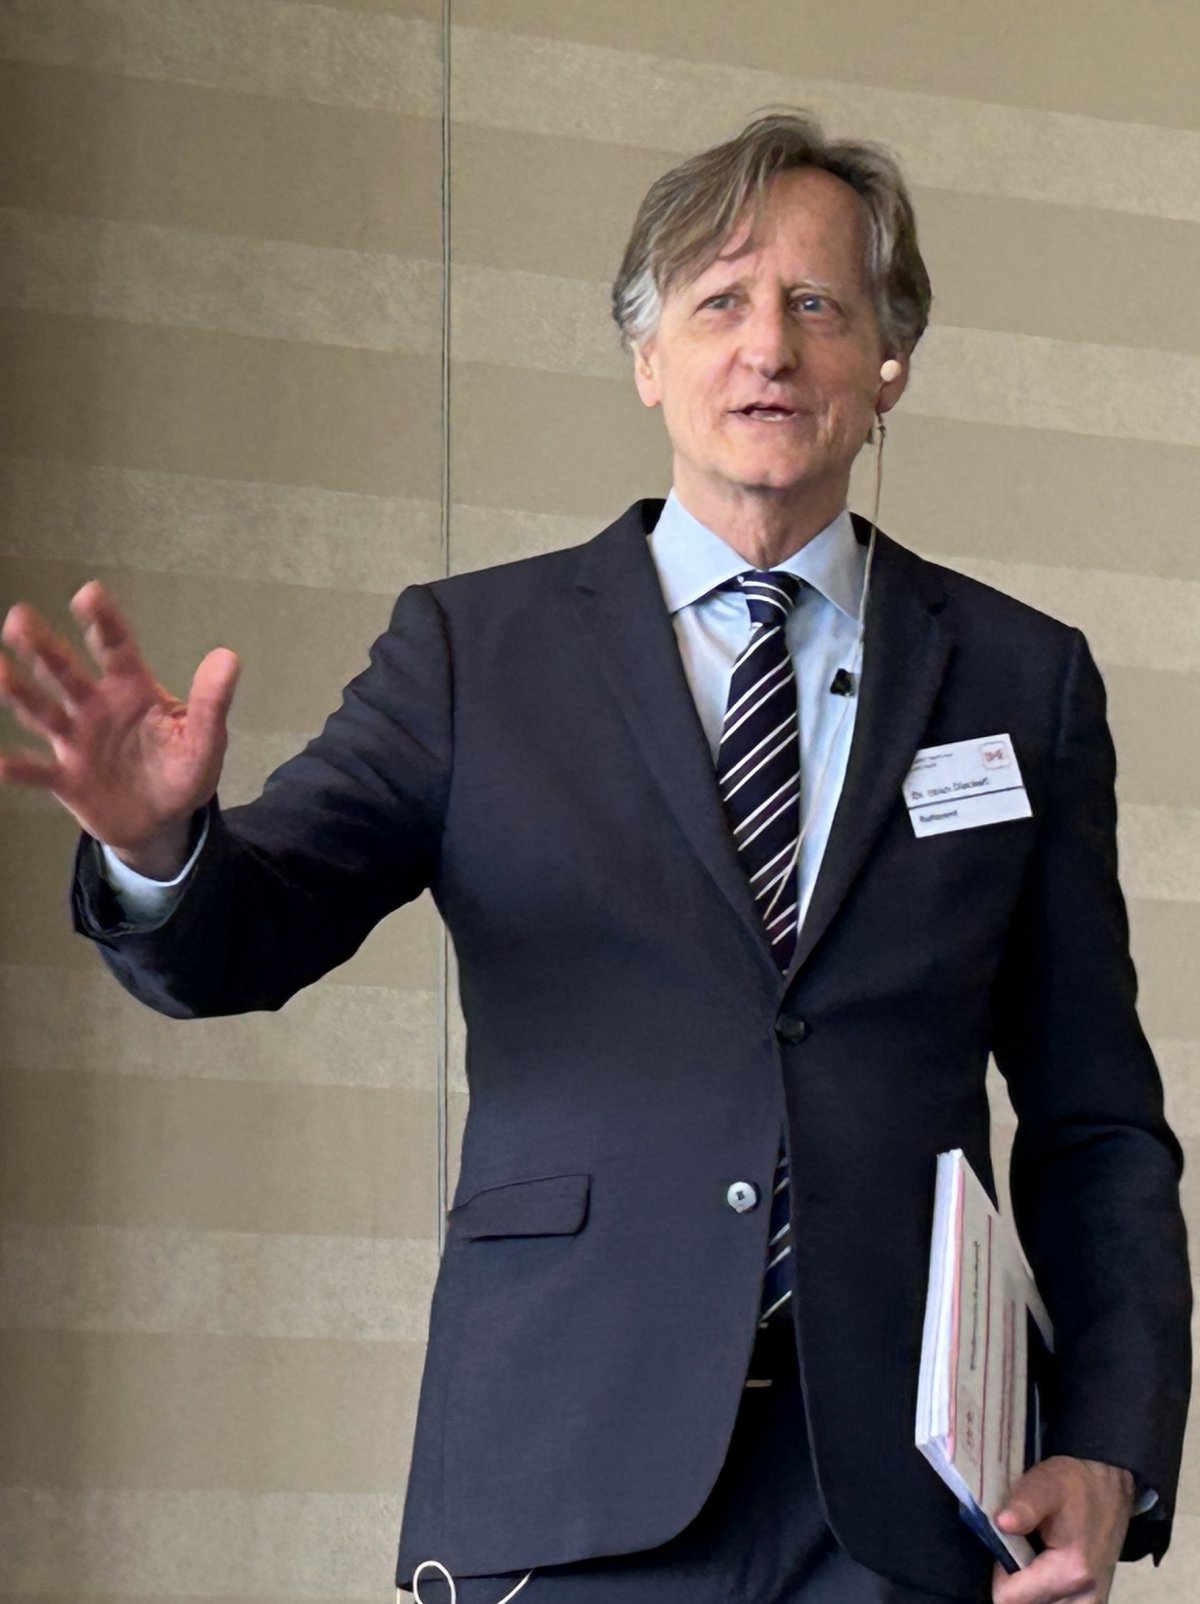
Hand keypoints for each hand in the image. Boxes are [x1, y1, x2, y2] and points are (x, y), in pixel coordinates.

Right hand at [0, 580, 238, 867]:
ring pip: (43, 711)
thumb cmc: (182, 770)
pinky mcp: (66, 779)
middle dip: (42, 646)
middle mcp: (96, 708)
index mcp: (131, 691)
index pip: (116, 648)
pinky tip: (1, 764)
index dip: (102, 622)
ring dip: (20, 691)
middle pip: (65, 672)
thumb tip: (228, 656)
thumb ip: (212, 703)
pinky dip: (19, 769)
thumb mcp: (205, 740)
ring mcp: (76, 741)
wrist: (162, 820)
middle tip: (18, 618)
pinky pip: (38, 772)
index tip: (88, 593)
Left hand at [991, 1455, 1133, 1603]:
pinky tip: (1044, 1568)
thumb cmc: (1074, 1485)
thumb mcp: (1046, 1484)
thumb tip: (1002, 1523)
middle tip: (1019, 1551)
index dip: (998, 1573)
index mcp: (1070, 1573)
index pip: (1010, 1599)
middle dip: (1014, 1585)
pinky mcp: (1094, 1603)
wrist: (1110, 1490)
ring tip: (1032, 1558)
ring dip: (1030, 1590)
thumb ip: (1024, 1506)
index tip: (1005, 1549)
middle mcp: (1084, 1599)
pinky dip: (1043, 1593)